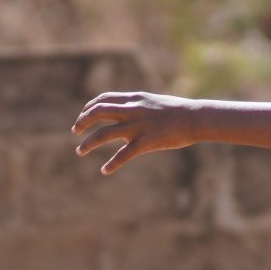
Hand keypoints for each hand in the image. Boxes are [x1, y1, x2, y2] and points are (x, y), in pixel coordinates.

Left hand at [71, 91, 199, 172]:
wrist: (195, 118)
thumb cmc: (178, 111)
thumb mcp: (154, 103)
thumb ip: (138, 107)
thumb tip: (127, 114)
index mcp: (134, 99)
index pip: (104, 99)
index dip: (89, 107)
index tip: (83, 116)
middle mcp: (132, 111)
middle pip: (97, 112)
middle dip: (82, 122)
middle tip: (75, 131)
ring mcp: (137, 126)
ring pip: (104, 134)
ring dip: (88, 143)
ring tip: (80, 151)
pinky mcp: (145, 142)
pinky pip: (123, 155)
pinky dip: (111, 164)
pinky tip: (104, 170)